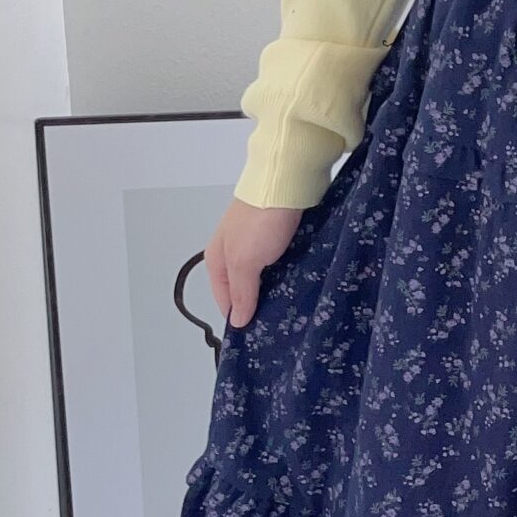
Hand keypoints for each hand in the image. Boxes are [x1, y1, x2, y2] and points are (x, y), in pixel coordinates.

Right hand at [206, 197, 303, 328]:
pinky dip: (287, 272)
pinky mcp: (277, 234)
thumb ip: (241, 292)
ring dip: (275, 288)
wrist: (287, 182)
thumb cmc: (260, 221)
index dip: (239, 316)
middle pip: (243, 287)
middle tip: (279, 321)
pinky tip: (299, 280)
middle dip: (258, 303)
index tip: (257, 334)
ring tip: (292, 304)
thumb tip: (237, 322)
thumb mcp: (245, 262)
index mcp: (217, 258)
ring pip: (263, 275)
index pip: (224, 299)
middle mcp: (233, 250)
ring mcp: (255, 241)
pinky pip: (280, 262)